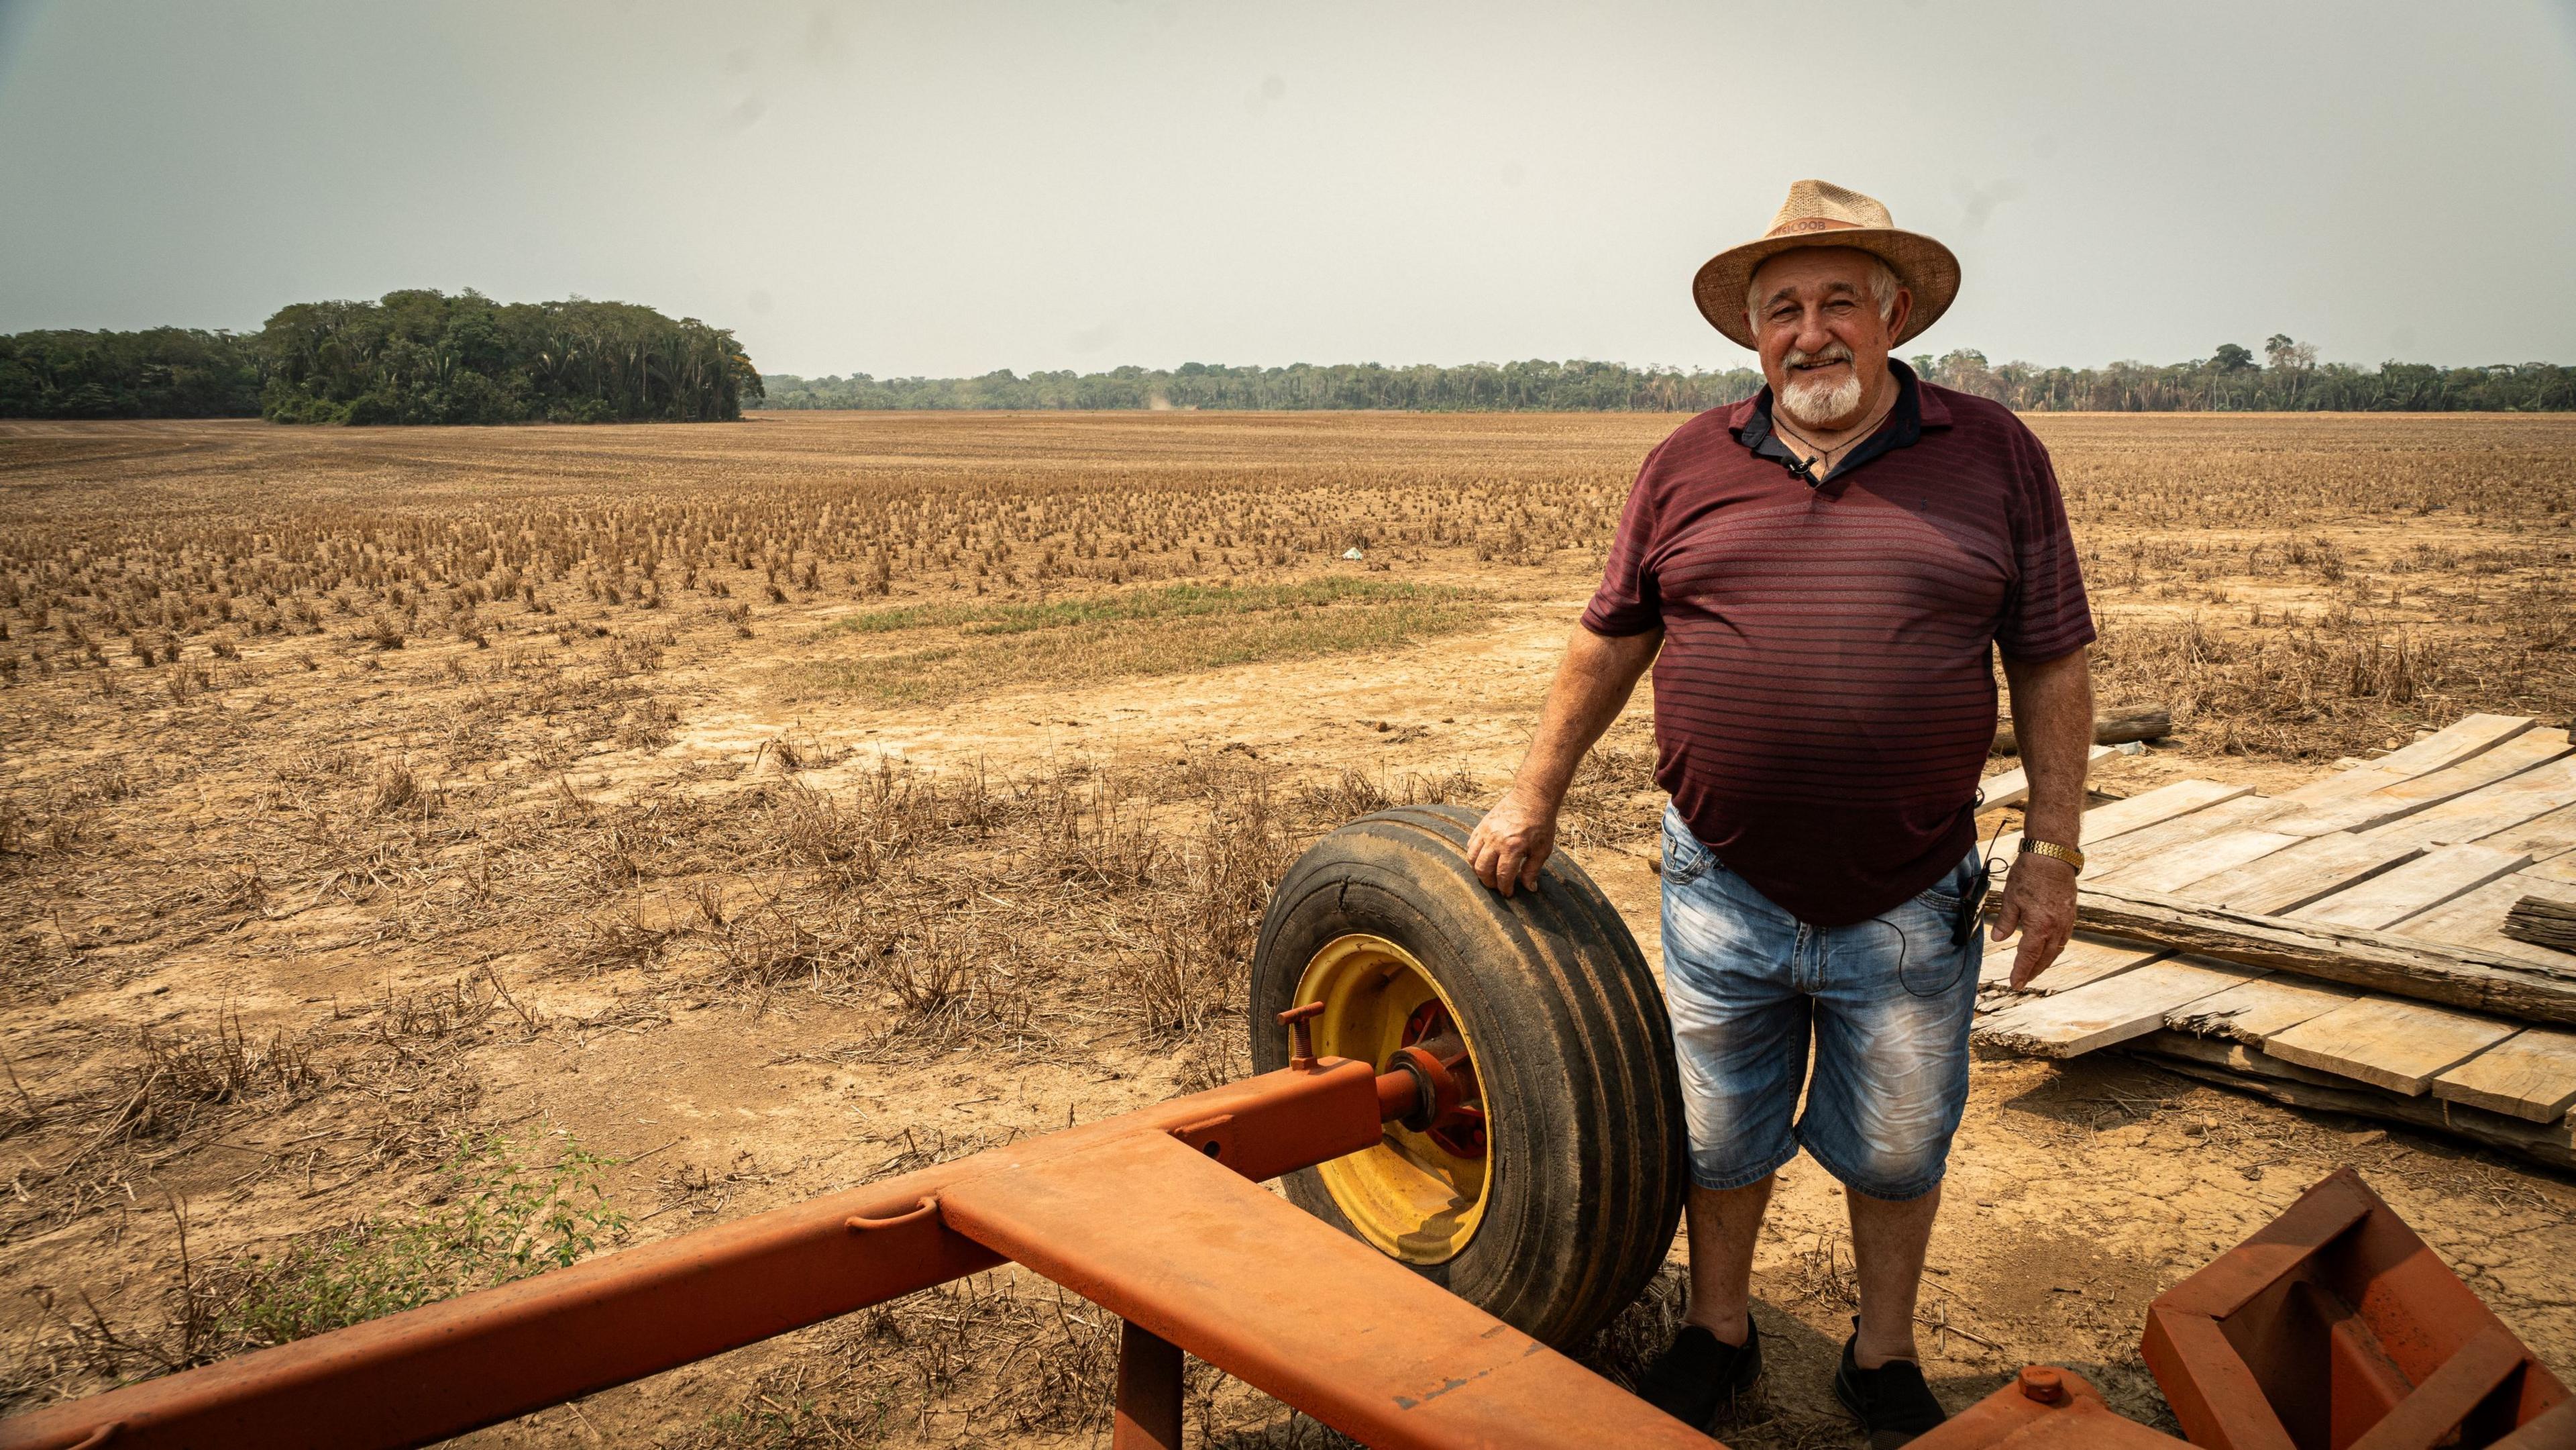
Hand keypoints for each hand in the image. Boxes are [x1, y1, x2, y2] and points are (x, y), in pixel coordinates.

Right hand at [1466, 784, 1559, 896]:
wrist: (1532, 797)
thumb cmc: (1541, 824)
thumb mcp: (1542, 849)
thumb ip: (1533, 870)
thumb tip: (1529, 888)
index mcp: (1513, 847)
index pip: (1502, 875)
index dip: (1504, 888)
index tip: (1508, 893)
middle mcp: (1496, 840)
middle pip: (1483, 869)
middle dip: (1489, 882)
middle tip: (1497, 886)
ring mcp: (1486, 831)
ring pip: (1472, 857)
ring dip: (1478, 870)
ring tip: (1488, 874)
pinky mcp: (1482, 825)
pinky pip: (1471, 844)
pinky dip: (1474, 854)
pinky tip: (1484, 858)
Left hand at [1992, 852, 2077, 988]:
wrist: (2053, 856)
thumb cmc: (2029, 875)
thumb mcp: (2010, 898)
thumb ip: (2005, 922)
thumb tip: (1998, 939)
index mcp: (2039, 927)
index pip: (2028, 956)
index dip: (2021, 972)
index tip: (2015, 983)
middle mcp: (2056, 928)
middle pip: (2044, 958)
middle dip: (2033, 971)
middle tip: (2023, 981)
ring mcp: (2066, 922)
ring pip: (2056, 950)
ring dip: (2045, 962)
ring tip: (2035, 969)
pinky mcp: (2071, 914)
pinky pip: (2064, 938)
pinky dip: (2055, 948)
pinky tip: (2049, 948)